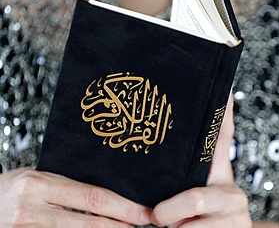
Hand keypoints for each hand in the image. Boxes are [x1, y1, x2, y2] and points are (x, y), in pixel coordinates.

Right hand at [0, 167, 150, 226]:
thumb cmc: (14, 188)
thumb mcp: (38, 177)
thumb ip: (67, 186)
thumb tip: (107, 194)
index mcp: (38, 184)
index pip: (91, 197)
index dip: (122, 207)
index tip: (143, 211)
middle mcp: (32, 209)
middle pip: (89, 223)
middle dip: (121, 226)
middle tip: (143, 224)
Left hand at [150, 93, 251, 227]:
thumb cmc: (197, 219)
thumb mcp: (186, 196)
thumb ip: (175, 180)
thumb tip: (149, 172)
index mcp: (217, 173)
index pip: (222, 137)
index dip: (224, 111)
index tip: (222, 86)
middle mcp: (232, 188)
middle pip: (196, 197)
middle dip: (170, 211)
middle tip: (158, 217)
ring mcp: (237, 211)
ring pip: (191, 224)